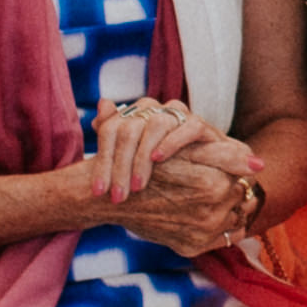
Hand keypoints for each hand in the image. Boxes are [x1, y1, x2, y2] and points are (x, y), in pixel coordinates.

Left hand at [74, 98, 214, 213]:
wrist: (210, 168)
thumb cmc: (166, 167)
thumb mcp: (136, 161)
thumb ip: (116, 139)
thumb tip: (96, 117)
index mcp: (135, 117)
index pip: (110, 129)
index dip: (102, 160)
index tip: (98, 191)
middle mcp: (154, 111)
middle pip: (128, 129)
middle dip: (119, 166)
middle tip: (116, 196)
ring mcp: (177, 116)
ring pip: (154, 125)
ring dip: (141, 158)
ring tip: (137, 186)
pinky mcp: (201, 125)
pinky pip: (186, 126)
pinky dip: (171, 142)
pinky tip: (159, 160)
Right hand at [112, 134, 263, 260]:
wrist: (116, 196)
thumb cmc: (152, 166)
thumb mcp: (188, 152)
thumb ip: (226, 155)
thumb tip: (260, 165)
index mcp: (216, 186)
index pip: (245, 178)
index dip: (234, 171)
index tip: (219, 168)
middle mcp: (213, 215)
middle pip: (241, 199)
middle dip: (233, 190)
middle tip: (211, 182)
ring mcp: (202, 235)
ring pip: (234, 219)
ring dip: (228, 209)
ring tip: (206, 198)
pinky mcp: (192, 247)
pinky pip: (221, 239)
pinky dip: (219, 228)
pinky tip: (205, 215)